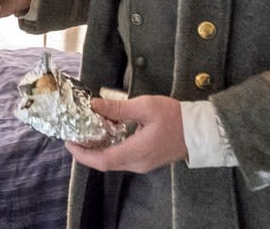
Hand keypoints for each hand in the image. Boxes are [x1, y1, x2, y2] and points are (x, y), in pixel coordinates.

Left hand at [65, 95, 186, 173]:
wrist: (201, 130)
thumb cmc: (175, 117)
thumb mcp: (145, 106)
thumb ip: (118, 108)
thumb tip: (94, 105)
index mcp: (136, 152)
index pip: (102, 160)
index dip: (82, 153)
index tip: (69, 142)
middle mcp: (137, 163)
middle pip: (104, 163)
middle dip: (86, 152)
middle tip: (74, 135)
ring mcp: (142, 164)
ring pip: (113, 161)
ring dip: (97, 150)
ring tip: (86, 132)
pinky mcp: (146, 160)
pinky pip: (122, 158)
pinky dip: (109, 148)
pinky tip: (105, 134)